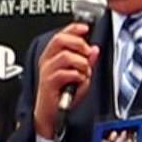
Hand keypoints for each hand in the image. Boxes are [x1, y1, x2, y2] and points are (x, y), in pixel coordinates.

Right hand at [33, 23, 99, 138]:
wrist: (50, 114)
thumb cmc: (61, 94)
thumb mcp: (79, 75)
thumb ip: (86, 61)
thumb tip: (94, 50)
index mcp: (52, 55)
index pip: (61, 35)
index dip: (73, 28)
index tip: (85, 28)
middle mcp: (47, 60)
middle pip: (60, 40)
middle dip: (79, 44)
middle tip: (87, 54)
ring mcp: (47, 70)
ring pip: (66, 56)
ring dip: (81, 64)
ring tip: (83, 73)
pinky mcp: (49, 82)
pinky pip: (68, 73)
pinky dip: (78, 77)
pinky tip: (78, 83)